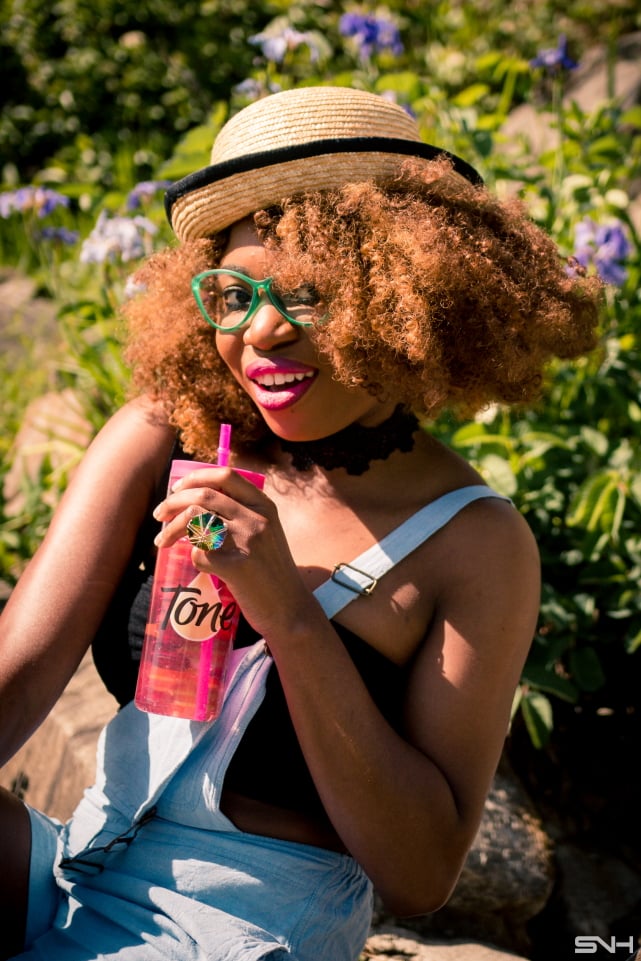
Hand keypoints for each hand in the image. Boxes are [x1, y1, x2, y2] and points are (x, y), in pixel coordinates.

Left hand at [152, 468, 314, 639]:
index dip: (195, 477)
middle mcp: (257, 519)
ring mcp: (247, 542)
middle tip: (159, 514)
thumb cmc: (272, 571)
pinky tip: (199, 567)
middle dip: (172, 502)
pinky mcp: (235, 567)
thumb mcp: (267, 533)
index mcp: (265, 506)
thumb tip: (196, 501)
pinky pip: (199, 554)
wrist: (290, 609)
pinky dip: (193, 558)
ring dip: (171, 529)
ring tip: (162, 542)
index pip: (226, 475)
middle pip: (204, 495)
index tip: (176, 488)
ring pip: (195, 519)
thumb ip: (242, 515)